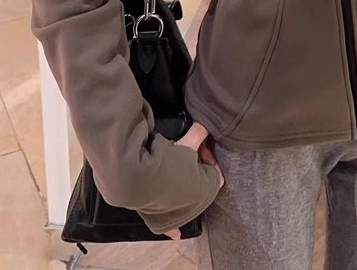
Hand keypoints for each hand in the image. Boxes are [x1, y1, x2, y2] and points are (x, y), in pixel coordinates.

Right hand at [164, 122, 222, 240]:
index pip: (215, 171)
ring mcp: (182, 214)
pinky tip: (176, 233)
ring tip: (173, 172)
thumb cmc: (169, 161)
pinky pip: (172, 227)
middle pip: (202, 184)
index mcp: (208, 188)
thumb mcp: (186, 143)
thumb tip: (205, 122)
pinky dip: (174, 228)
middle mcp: (198, 204)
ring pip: (188, 200)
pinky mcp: (165, 221)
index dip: (206, 156)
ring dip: (185, 189)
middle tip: (183, 156)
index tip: (196, 147)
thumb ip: (198, 133)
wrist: (141, 180)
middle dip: (196, 170)